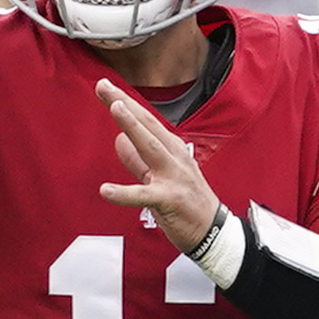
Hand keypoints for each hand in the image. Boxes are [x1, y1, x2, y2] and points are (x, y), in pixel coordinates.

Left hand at [94, 80, 224, 254]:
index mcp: (173, 150)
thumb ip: (138, 159)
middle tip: (104, 86)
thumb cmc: (187, 203)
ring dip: (133, 126)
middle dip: (126, 104)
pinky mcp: (170, 200)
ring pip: (151, 148)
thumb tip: (118, 139)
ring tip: (115, 108)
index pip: (146, 121)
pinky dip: (125, 193)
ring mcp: (174, 178)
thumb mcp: (162, 175)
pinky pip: (144, 196)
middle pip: (148, 126)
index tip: (106, 86)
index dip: (126, 102)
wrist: (214, 232)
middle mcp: (175, 158)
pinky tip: (106, 191)